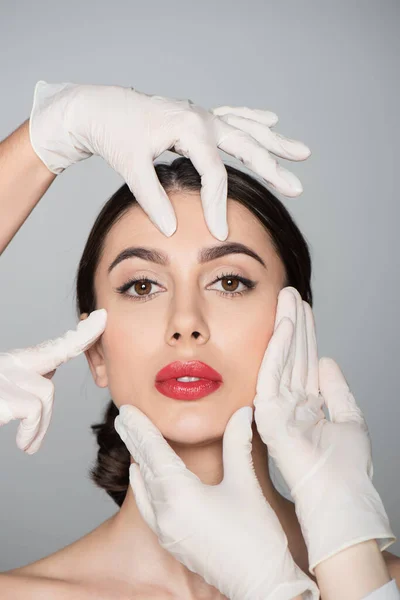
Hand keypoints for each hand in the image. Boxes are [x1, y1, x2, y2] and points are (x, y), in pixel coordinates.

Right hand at [0, 309, 106, 453]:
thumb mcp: (6, 390)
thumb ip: (29, 378)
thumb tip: (52, 369)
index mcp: (13, 364)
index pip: (54, 347)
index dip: (80, 335)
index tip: (103, 318)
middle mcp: (9, 364)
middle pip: (56, 354)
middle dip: (77, 347)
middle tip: (79, 358)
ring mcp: (4, 375)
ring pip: (46, 392)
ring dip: (41, 424)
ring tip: (27, 446)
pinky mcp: (1, 392)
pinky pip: (32, 409)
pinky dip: (32, 429)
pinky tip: (23, 445)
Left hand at [29, 81, 310, 239]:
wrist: (100, 108)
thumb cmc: (115, 134)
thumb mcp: (131, 168)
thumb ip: (153, 199)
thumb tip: (173, 229)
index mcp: (189, 127)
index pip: (215, 172)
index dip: (218, 204)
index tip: (220, 232)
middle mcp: (202, 118)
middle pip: (246, 146)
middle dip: (273, 168)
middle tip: (297, 188)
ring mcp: (202, 115)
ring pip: (247, 130)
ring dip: (274, 143)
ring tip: (303, 153)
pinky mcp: (197, 117)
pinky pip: (233, 117)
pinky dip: (253, 120)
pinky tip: (271, 122)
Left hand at [114, 405, 318, 599]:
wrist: (262, 587)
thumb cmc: (257, 538)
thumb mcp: (246, 484)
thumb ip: (237, 444)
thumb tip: (241, 413)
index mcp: (180, 495)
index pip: (153, 452)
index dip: (141, 428)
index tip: (127, 411)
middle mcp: (166, 513)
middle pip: (144, 468)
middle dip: (135, 440)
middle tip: (123, 418)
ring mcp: (166, 530)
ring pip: (145, 487)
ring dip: (139, 461)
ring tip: (133, 441)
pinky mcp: (172, 541)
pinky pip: (148, 507)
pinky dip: (143, 486)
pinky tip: (142, 478)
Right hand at [253, 286, 395, 574]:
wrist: (340, 498)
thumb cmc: (347, 468)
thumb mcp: (349, 419)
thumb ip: (336, 390)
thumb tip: (327, 361)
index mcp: (304, 405)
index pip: (302, 361)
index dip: (303, 334)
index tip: (302, 307)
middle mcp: (288, 404)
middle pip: (291, 355)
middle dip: (291, 322)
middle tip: (289, 292)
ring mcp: (276, 409)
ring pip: (281, 358)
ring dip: (284, 327)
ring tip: (286, 298)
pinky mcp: (270, 415)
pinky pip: (273, 374)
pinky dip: (278, 349)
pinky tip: (284, 325)